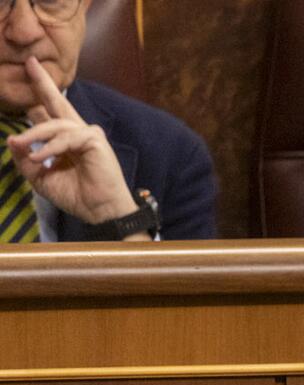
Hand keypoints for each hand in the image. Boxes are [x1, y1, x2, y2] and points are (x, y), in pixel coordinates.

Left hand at [5, 56, 138, 227]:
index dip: (36, 99)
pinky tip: (40, 156)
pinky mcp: (95, 140)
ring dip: (34, 134)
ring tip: (22, 146)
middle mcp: (77, 132)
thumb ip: (25, 158)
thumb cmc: (76, 196)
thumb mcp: (40, 177)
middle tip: (29, 62)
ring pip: (55, 124)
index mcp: (64, 140)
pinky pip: (66, 137)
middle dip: (42, 82)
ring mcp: (88, 134)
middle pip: (57, 102)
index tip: (28, 75)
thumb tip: (11, 139)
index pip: (47, 114)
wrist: (100, 211)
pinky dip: (51, 147)